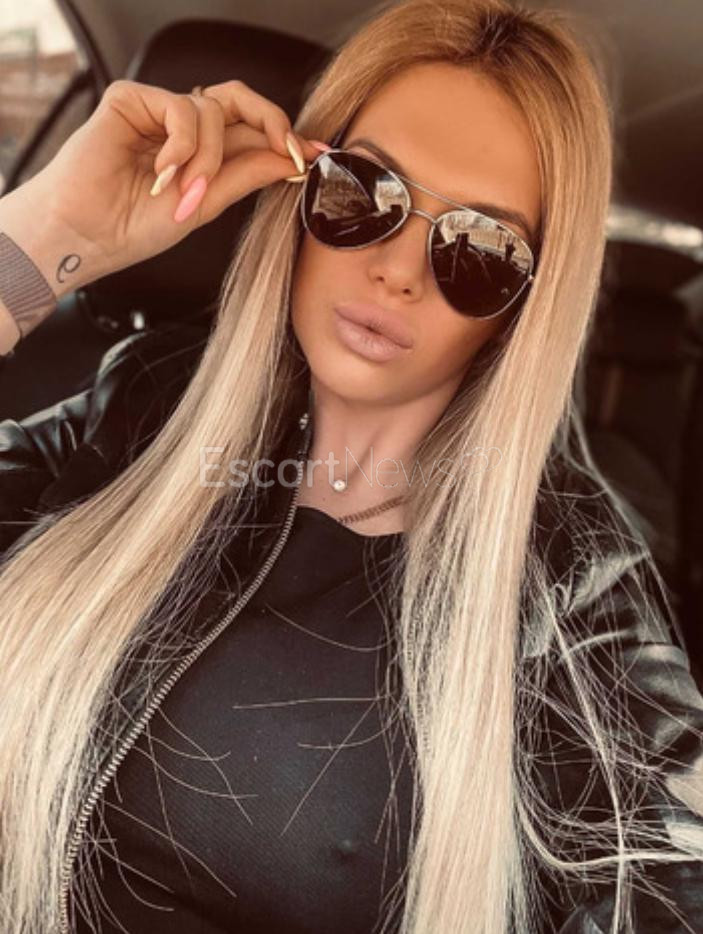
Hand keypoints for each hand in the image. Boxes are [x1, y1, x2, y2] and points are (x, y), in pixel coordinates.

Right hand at [27, 78, 319, 280]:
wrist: (86, 236)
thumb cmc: (133, 227)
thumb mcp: (206, 205)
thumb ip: (246, 174)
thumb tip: (292, 157)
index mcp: (204, 155)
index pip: (253, 134)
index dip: (288, 139)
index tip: (320, 153)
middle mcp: (185, 130)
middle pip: (242, 102)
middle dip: (273, 122)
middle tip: (290, 151)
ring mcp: (159, 113)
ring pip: (214, 109)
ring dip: (208, 157)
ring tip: (185, 193)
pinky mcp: (133, 100)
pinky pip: (181, 106)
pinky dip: (181, 143)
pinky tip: (162, 173)